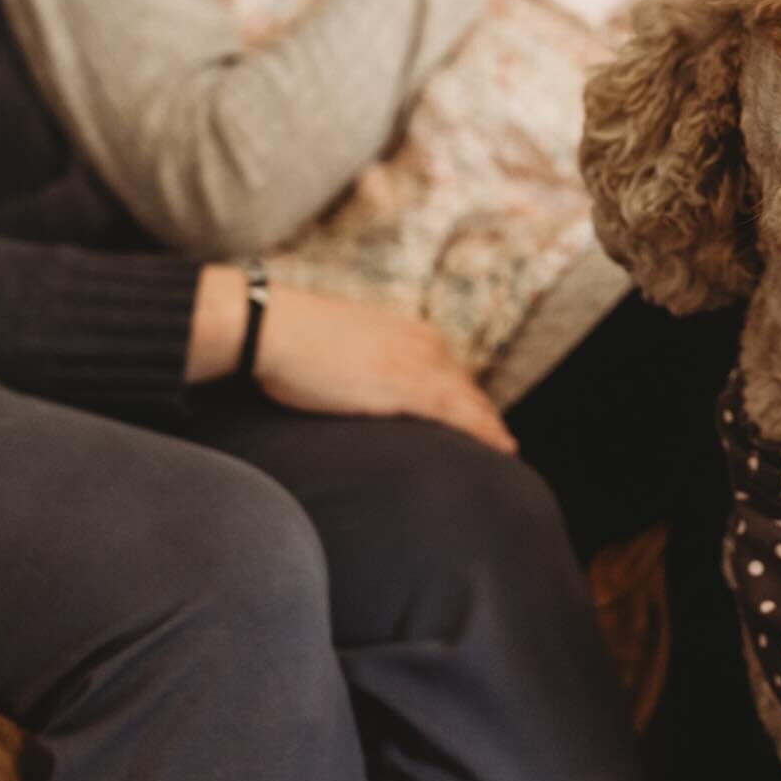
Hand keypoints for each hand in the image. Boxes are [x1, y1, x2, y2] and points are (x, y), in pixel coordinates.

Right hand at [256, 285, 516, 453]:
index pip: (450, 369)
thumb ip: (363, 362)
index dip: (468, 396)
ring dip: (492, 426)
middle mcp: (421, 343)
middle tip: (501, 441)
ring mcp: (418, 363)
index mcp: (406, 332)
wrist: (273, 328)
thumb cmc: (292, 341)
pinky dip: (486, 433)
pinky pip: (461, 414)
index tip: (480, 417)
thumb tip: (358, 380)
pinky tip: (502, 450)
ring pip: (471, 401)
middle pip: (467, 386)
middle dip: (485, 413)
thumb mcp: (341, 347)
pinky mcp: (409, 387)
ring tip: (508, 452)